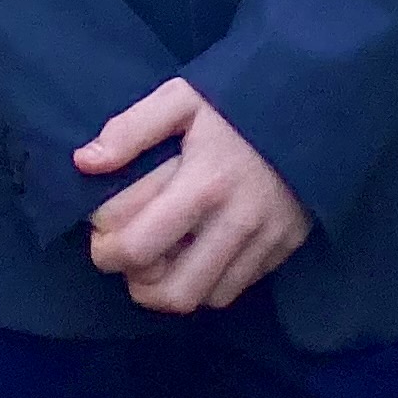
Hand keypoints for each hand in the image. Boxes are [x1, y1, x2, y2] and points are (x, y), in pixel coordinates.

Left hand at [76, 79, 310, 314]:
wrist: (313, 103)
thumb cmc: (237, 100)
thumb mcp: (180, 98)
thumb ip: (131, 129)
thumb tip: (84, 163)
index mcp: (202, 184)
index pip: (137, 245)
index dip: (105, 246)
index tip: (100, 229)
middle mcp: (234, 222)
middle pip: (169, 289)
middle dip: (132, 280)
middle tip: (122, 255)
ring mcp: (263, 241)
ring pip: (202, 298)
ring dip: (166, 288)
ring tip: (154, 260)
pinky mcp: (282, 249)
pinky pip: (233, 290)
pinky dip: (203, 285)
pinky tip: (191, 257)